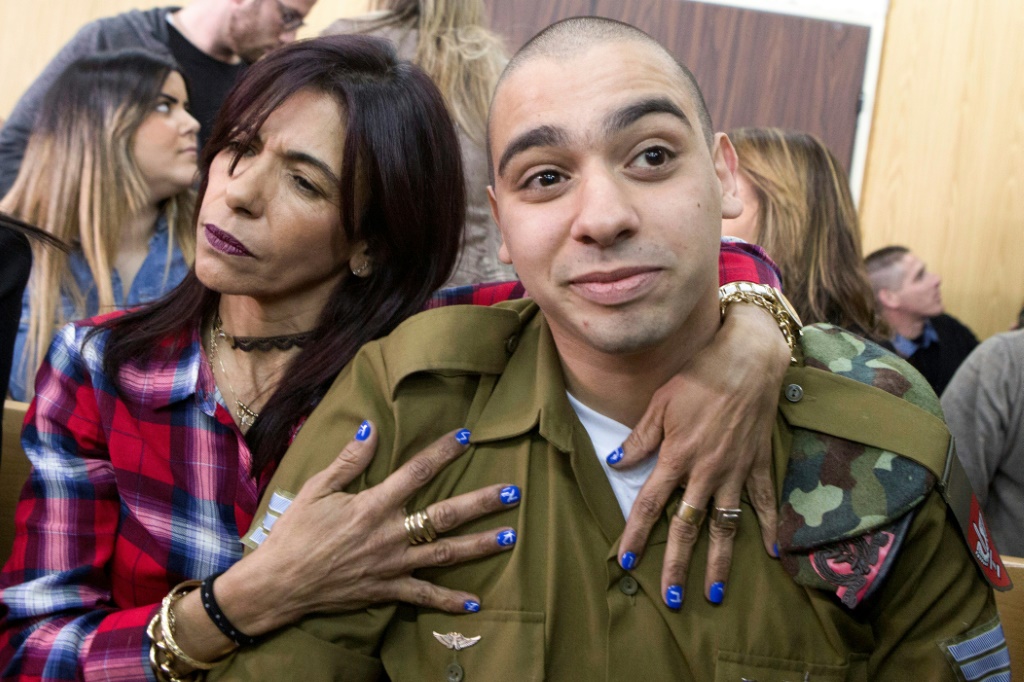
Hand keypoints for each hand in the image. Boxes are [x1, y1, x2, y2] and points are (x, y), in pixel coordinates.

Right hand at [206, 422, 518, 639]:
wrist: (278, 583)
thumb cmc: (295, 532)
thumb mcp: (316, 489)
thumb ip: (349, 461)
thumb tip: (371, 428)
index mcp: (373, 505)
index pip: (416, 472)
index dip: (443, 452)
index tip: (467, 436)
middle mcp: (389, 534)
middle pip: (445, 515)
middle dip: (481, 502)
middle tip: (513, 492)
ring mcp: (392, 564)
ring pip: (444, 554)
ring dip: (479, 546)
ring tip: (510, 537)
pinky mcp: (386, 590)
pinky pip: (423, 596)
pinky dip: (449, 601)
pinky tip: (475, 603)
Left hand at [610, 305, 788, 607]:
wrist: (747, 361)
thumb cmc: (697, 377)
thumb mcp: (659, 403)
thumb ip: (639, 439)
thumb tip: (615, 463)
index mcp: (676, 456)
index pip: (650, 505)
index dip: (636, 534)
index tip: (625, 561)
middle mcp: (705, 471)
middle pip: (687, 527)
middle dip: (677, 565)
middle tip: (671, 598)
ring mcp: (734, 471)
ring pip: (725, 526)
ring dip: (719, 561)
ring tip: (715, 593)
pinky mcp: (757, 465)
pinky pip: (763, 503)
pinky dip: (767, 527)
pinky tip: (771, 553)